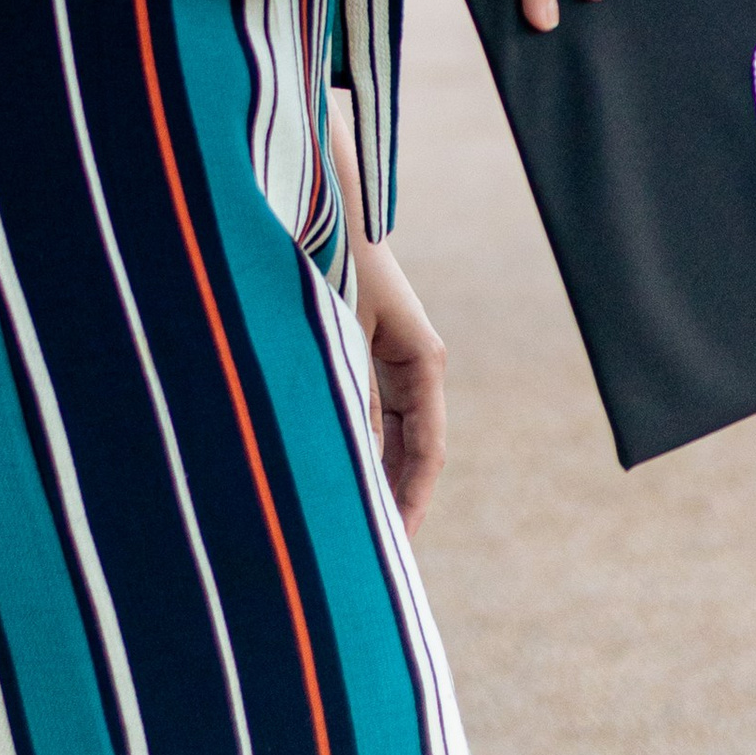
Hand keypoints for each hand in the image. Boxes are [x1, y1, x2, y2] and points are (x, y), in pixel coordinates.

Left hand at [352, 234, 449, 532]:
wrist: (327, 199)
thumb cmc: (335, 258)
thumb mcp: (341, 333)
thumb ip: (351, 398)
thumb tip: (354, 465)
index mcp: (423, 361)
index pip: (428, 452)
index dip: (414, 503)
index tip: (399, 547)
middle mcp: (414, 363)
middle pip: (413, 449)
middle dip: (396, 498)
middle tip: (375, 555)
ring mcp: (392, 355)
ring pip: (391, 433)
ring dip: (375, 473)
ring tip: (355, 525)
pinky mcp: (368, 346)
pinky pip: (370, 409)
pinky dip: (358, 441)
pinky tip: (338, 470)